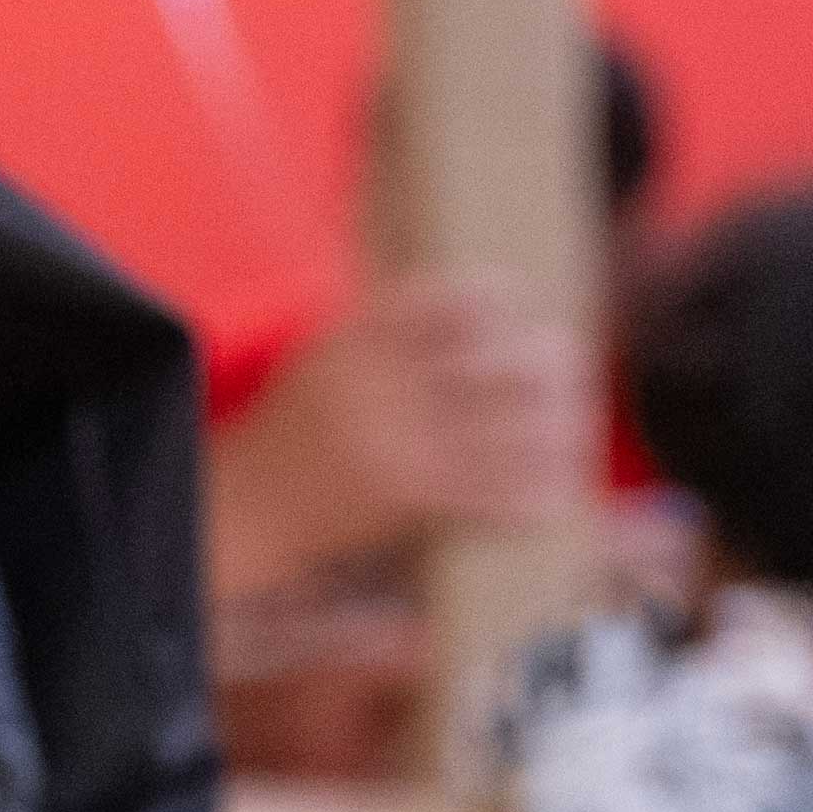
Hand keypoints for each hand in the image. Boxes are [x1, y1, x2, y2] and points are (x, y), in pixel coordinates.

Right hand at [203, 278, 590, 593]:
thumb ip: (379, 333)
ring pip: (513, 429)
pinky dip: (533, 497)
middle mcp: (381, 385)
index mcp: (354, 343)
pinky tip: (551, 497)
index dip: (497, 299)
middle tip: (571, 367)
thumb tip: (468, 308)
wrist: (241, 512)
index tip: (521, 304)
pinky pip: (496, 494)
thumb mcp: (319, 362)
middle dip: (548, 365)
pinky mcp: (408, 497)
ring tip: (570, 430)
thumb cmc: (289, 437)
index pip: (448, 301)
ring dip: (555, 431)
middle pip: (500, 363)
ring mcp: (397, 441)